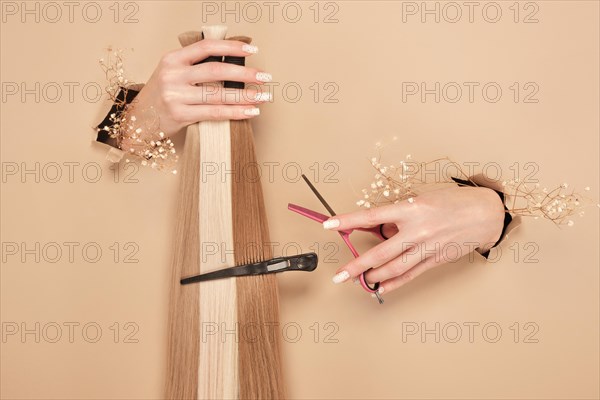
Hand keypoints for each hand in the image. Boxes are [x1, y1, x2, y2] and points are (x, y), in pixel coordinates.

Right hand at [122, 39, 271, 146]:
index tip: (252, 49)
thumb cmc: (161, 96)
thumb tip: (234, 67)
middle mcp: (172, 75)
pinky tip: (250, 111)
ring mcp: (174, 96)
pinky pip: (214, 113)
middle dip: (245, 73)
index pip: (206, 47)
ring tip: (263, 97)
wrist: (136, 121)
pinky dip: (235, 112)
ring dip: (245, 96)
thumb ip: (196, 67)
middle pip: (216, 70)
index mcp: (173, 59)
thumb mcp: (172, 74)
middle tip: (265, 77)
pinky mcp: (179, 115)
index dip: (231, 47)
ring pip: (217, 94)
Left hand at [323, 186, 505, 295]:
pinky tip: (381, 288)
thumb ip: (399, 215)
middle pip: (380, 251)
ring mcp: (427, 247)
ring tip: (359, 280)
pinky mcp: (436, 260)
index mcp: (411, 208)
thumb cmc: (452, 202)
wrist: (484, 213)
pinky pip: (411, 274)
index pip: (372, 216)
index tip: (329, 224)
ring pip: (394, 267)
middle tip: (340, 274)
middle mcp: (418, 229)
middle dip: (357, 265)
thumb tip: (380, 230)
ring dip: (374, 276)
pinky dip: (394, 283)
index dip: (348, 221)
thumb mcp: (421, 200)